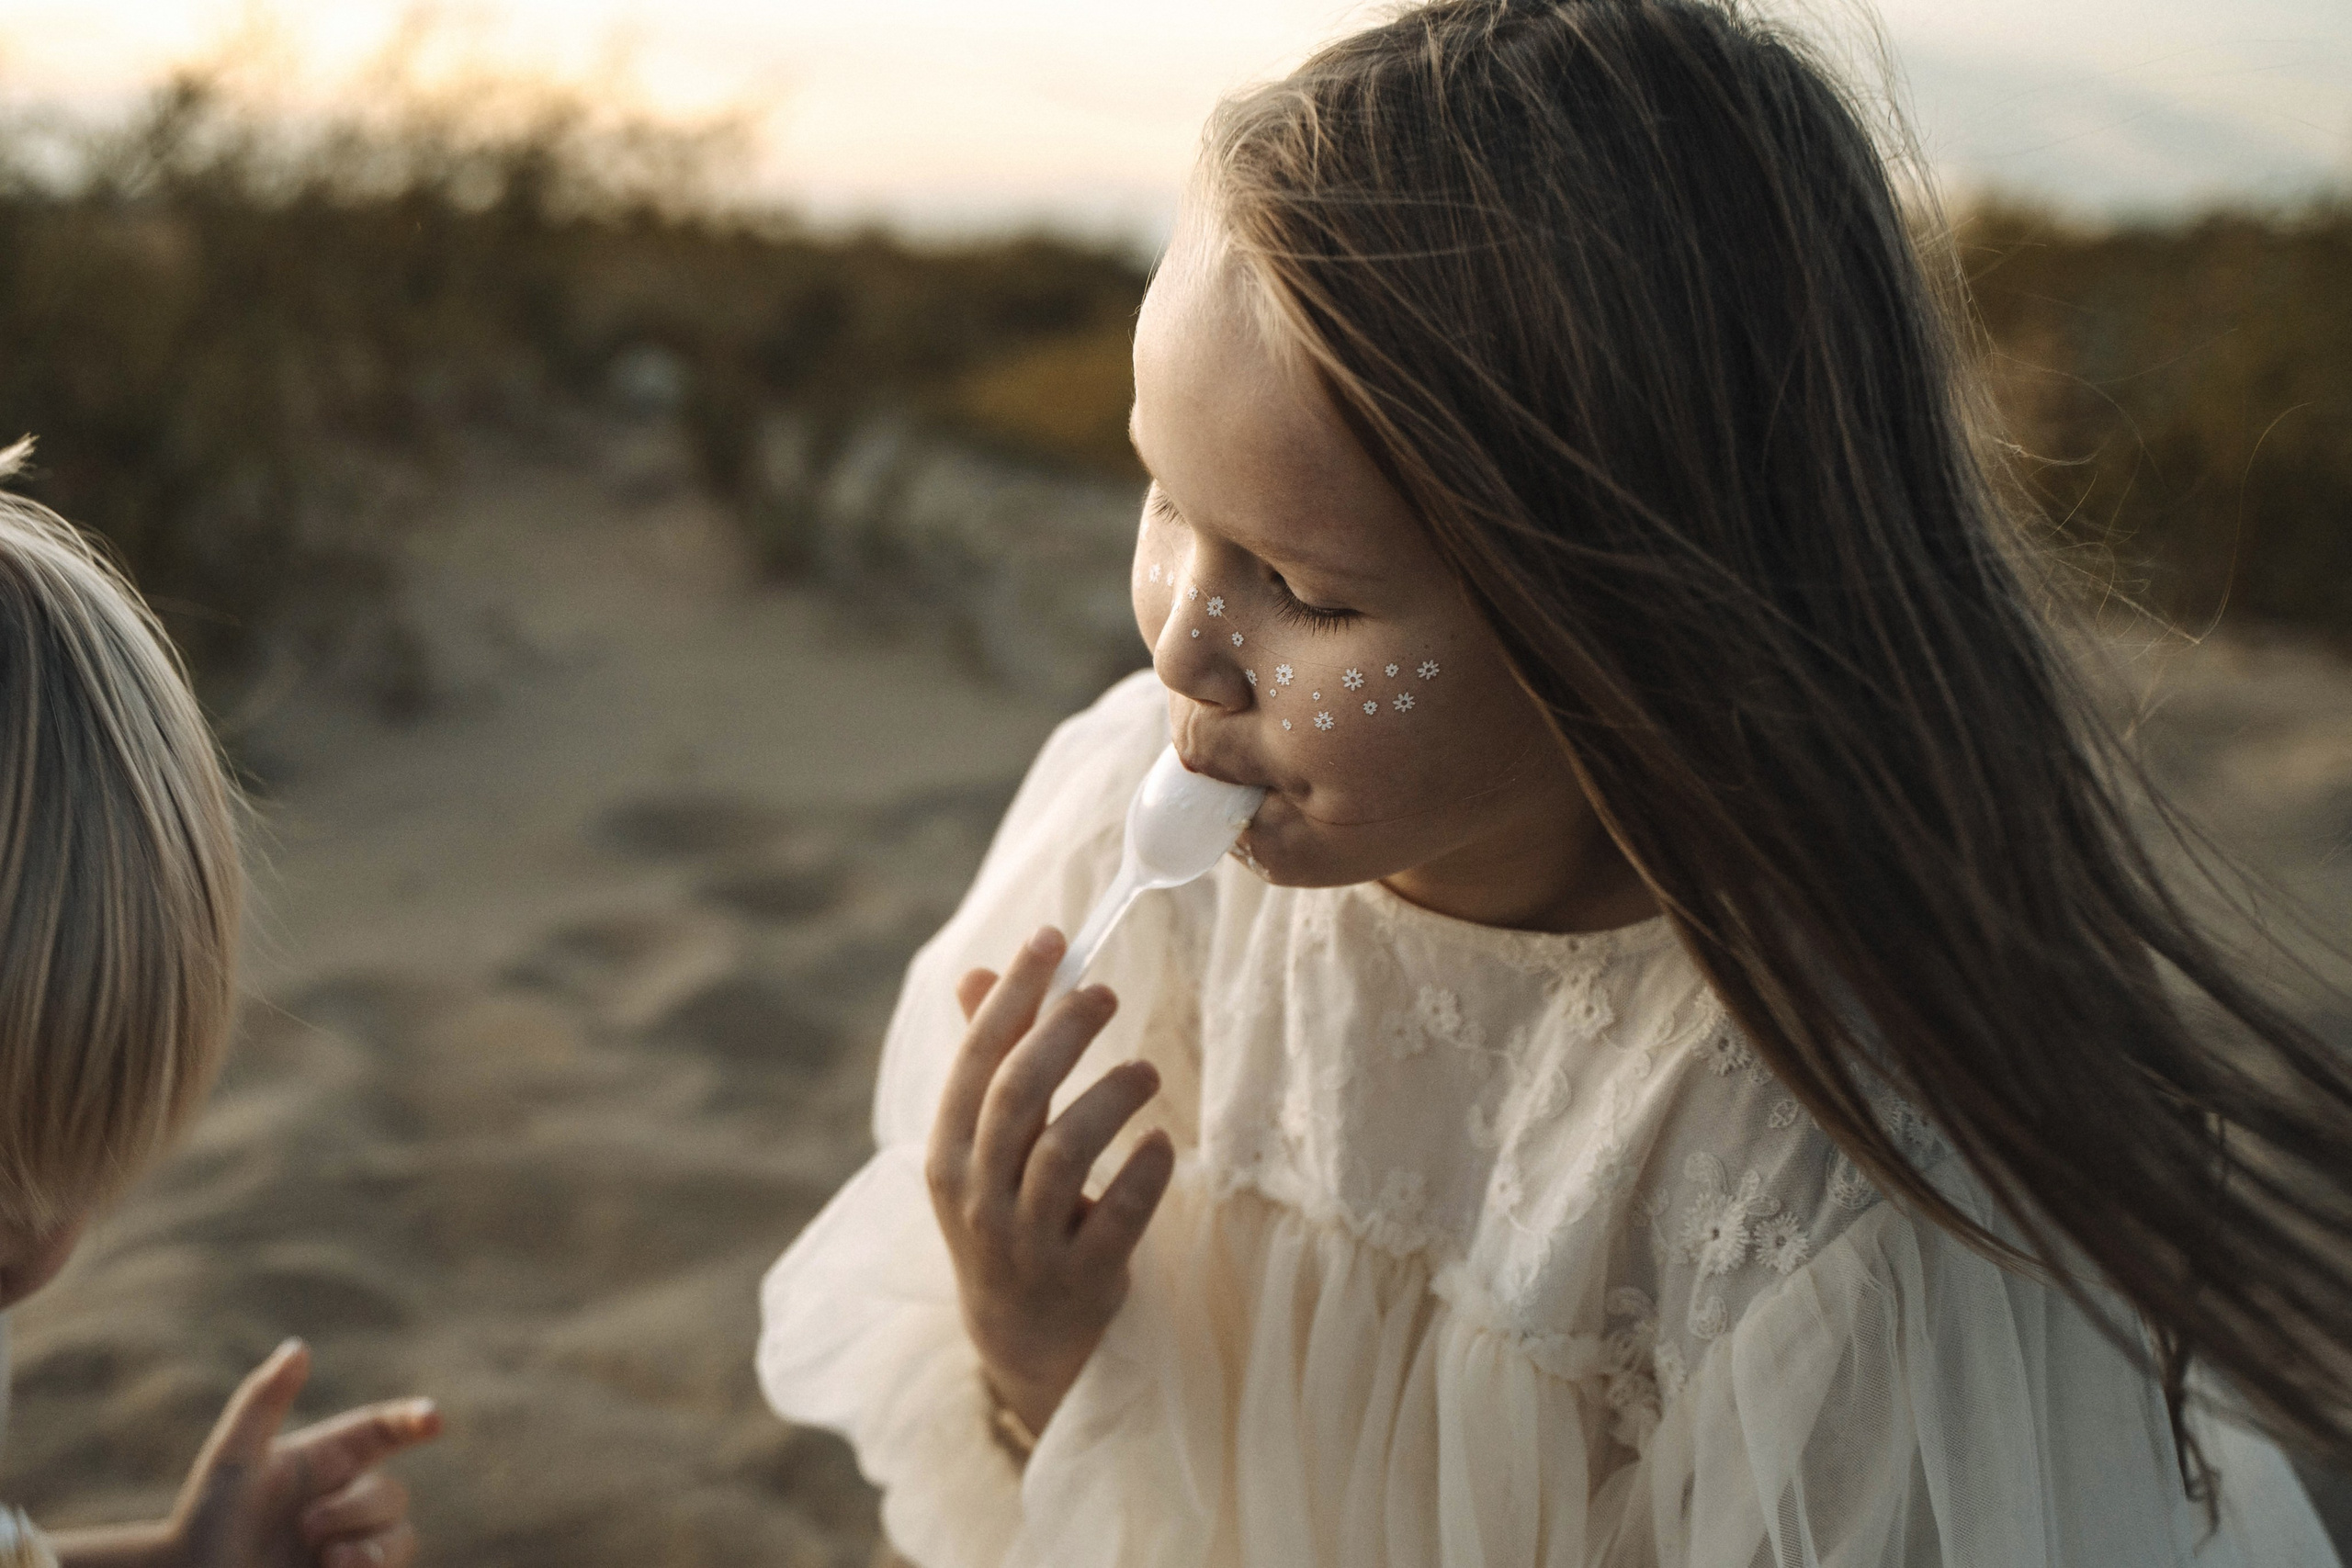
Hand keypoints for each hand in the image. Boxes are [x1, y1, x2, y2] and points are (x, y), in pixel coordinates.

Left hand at [52, 1339, 441, 1567]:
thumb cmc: (202, 1525)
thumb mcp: (232, 1460)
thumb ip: (263, 1401)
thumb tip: (298, 1346)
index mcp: (323, 1461)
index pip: (383, 1431)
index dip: (413, 1420)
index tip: (433, 1419)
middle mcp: (343, 1501)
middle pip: (391, 1493)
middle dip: (356, 1508)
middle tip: (306, 1526)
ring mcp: (349, 1546)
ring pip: (401, 1535)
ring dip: (372, 1544)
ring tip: (330, 1559)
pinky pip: (392, 1567)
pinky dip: (373, 1565)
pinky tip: (335, 1567)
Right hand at [925, 925, 1175, 1438]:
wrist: (1017, 1336)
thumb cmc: (1002, 1213)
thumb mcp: (978, 1146)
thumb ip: (985, 1061)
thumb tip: (977, 974)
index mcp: (948, 1152)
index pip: (976, 1058)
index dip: (1013, 994)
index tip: (1052, 936)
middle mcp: (978, 1195)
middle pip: (1017, 1095)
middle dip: (1062, 1032)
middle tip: (1105, 993)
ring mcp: (1026, 1242)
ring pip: (1065, 1150)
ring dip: (1111, 1096)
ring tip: (1147, 1071)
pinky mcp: (1081, 1278)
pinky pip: (1119, 1215)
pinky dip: (1144, 1172)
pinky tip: (1162, 1143)